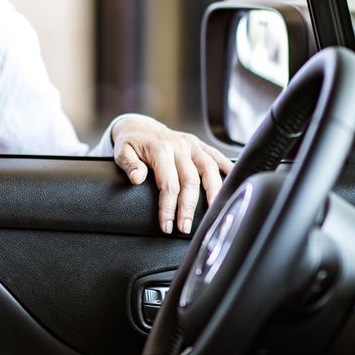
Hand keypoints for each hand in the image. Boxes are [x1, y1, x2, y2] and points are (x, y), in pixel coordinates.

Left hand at [111, 115, 233, 235]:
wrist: (139, 126)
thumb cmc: (131, 143)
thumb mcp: (121, 151)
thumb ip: (129, 164)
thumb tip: (137, 178)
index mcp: (160, 149)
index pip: (168, 184)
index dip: (168, 207)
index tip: (167, 226)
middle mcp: (179, 146)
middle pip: (190, 180)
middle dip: (188, 207)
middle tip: (185, 228)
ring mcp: (191, 144)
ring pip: (209, 169)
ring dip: (213, 191)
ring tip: (214, 210)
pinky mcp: (198, 144)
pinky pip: (216, 155)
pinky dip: (227, 167)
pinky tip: (233, 181)